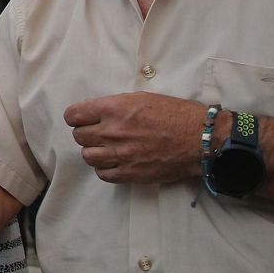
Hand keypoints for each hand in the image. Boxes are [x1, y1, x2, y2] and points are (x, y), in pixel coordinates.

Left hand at [67, 92, 202, 183]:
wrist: (199, 139)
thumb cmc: (175, 114)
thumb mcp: (141, 98)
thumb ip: (115, 106)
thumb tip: (97, 113)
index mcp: (113, 109)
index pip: (73, 115)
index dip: (77, 117)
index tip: (83, 119)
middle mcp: (112, 131)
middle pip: (79, 137)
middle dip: (87, 134)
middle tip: (100, 133)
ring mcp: (120, 154)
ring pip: (87, 156)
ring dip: (95, 152)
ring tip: (108, 148)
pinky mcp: (129, 173)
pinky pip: (103, 174)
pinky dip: (105, 168)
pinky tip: (116, 162)